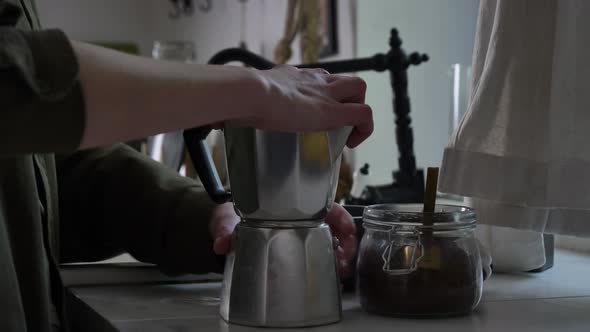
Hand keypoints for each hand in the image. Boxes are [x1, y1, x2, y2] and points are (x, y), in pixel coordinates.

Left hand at [210, 203, 356, 277]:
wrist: (225, 229)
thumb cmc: (231, 217)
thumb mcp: (227, 218)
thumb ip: (224, 228)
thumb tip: (223, 243)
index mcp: (287, 204)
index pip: (322, 204)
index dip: (339, 215)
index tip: (347, 228)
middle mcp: (299, 218)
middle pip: (333, 224)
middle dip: (345, 241)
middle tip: (345, 258)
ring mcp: (300, 234)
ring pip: (330, 240)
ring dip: (341, 254)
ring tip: (342, 270)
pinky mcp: (297, 250)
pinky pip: (320, 254)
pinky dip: (330, 263)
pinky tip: (333, 274)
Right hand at [236, 66, 372, 148]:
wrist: (249, 93)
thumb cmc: (240, 98)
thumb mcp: (240, 101)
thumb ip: (230, 111)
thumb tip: (213, 122)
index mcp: (292, 77)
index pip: (315, 79)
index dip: (319, 95)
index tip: (310, 113)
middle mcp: (314, 80)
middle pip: (344, 79)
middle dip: (347, 97)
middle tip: (337, 121)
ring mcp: (326, 94)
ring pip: (359, 88)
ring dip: (358, 108)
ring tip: (346, 131)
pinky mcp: (334, 111)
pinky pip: (364, 114)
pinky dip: (364, 128)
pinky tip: (352, 143)